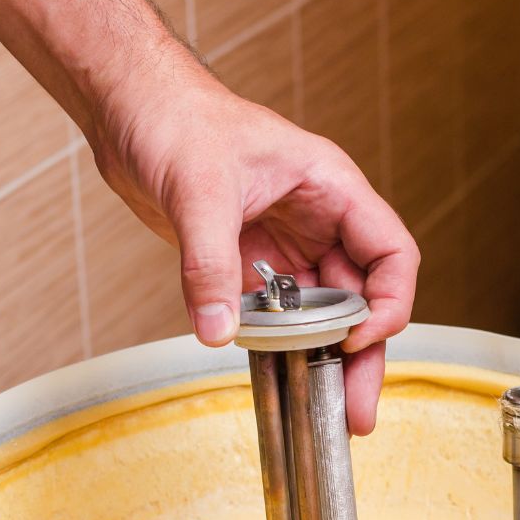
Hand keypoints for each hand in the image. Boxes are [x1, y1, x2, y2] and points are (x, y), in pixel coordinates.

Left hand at [89, 61, 419, 435]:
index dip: (388, 303)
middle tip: (358, 411)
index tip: (356, 341)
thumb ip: (209, 264)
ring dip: (325, 358)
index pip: (391, 253)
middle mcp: (319, 219)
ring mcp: (286, 242)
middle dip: (363, 354)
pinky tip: (282, 379)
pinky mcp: (250, 260)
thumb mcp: (197, 191)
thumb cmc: (174, 118)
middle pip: (362, 297)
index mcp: (331, 188)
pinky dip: (281, 346)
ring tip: (329, 410)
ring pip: (323, 311)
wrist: (128, 108)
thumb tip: (218, 332)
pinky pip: (278, 313)